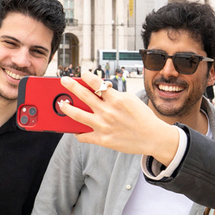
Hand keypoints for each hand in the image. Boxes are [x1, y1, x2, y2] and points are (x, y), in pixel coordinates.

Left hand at [58, 73, 180, 164]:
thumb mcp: (131, 100)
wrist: (153, 137)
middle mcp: (108, 111)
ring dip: (67, 108)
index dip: (86, 77)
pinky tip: (75, 130)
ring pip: (78, 115)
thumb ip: (115, 95)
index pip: (96, 83)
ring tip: (62, 104)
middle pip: (83, 95)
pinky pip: (84, 136)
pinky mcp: (103, 140)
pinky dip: (77, 133)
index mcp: (116, 99)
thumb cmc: (143, 117)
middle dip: (71, 86)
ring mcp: (104, 126)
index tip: (82, 74)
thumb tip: (100, 91)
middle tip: (63, 81)